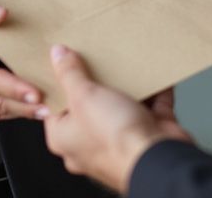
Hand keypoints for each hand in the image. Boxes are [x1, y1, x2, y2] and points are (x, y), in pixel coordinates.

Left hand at [41, 45, 189, 192]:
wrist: (158, 159)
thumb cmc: (115, 141)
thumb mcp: (83, 97)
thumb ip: (69, 74)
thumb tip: (58, 55)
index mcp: (65, 138)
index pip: (53, 105)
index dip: (55, 81)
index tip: (60, 58)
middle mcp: (90, 142)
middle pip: (88, 102)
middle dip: (94, 78)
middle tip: (92, 53)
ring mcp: (120, 138)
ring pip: (120, 102)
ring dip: (124, 82)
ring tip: (120, 56)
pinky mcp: (147, 132)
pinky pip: (150, 104)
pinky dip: (152, 88)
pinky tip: (150, 67)